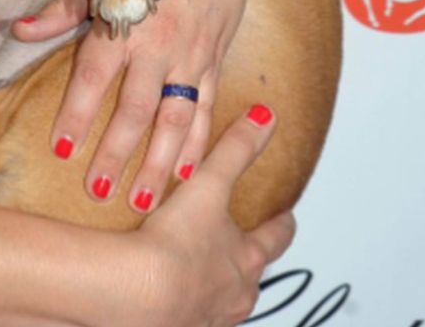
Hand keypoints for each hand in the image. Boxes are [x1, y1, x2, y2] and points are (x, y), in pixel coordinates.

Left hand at [13, 0, 259, 211]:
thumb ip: (64, 7)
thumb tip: (20, 30)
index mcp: (125, 22)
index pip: (94, 78)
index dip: (77, 114)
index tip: (60, 147)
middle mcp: (159, 46)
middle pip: (134, 111)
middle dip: (115, 153)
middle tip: (97, 189)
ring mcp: (192, 57)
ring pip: (174, 122)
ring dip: (158, 165)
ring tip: (141, 201)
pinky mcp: (215, 59)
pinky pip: (207, 110)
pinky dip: (199, 144)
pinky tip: (189, 174)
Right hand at [134, 105, 295, 326]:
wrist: (139, 294)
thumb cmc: (177, 244)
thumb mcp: (209, 186)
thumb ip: (236, 149)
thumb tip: (266, 118)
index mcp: (248, 259)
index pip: (276, 237)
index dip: (281, 223)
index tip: (284, 215)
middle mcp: (236, 295)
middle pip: (252, 274)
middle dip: (246, 259)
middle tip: (236, 243)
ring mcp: (209, 317)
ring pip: (222, 299)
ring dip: (213, 284)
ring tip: (193, 267)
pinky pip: (187, 314)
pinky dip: (181, 302)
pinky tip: (163, 291)